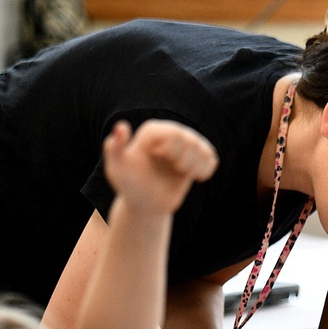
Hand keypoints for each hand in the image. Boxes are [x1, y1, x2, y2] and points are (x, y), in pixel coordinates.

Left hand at [103, 118, 217, 215]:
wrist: (145, 203)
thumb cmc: (129, 185)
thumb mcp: (117, 169)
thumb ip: (115, 148)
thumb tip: (121, 126)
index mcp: (152, 131)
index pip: (176, 134)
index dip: (171, 151)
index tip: (156, 158)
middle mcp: (171, 132)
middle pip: (192, 141)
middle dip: (182, 161)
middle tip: (169, 169)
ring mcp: (186, 144)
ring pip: (205, 150)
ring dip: (194, 168)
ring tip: (178, 173)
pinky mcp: (197, 157)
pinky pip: (212, 160)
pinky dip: (204, 172)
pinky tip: (191, 177)